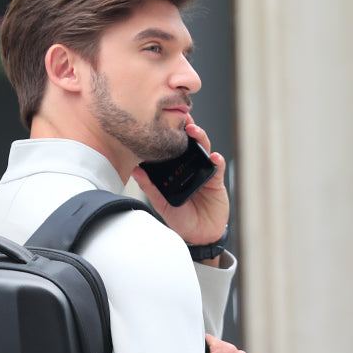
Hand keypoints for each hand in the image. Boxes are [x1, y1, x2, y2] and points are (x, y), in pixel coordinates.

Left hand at [131, 118, 228, 245]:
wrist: (199, 236)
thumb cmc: (180, 220)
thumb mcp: (161, 203)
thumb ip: (150, 187)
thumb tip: (135, 170)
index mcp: (175, 171)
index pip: (173, 148)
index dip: (170, 135)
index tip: (162, 120)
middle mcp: (190, 168)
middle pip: (190, 143)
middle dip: (186, 128)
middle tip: (180, 116)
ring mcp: (204, 172)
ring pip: (204, 149)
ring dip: (200, 138)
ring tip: (193, 131)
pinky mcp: (216, 181)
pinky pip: (217, 167)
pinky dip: (216, 161)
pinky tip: (213, 157)